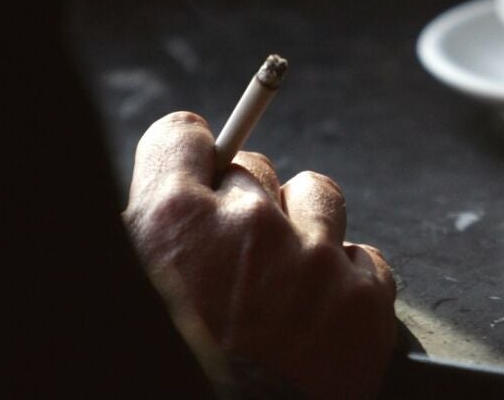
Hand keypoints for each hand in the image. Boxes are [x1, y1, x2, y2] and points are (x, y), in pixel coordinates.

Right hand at [123, 111, 396, 398]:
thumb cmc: (180, 368)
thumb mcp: (137, 291)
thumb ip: (152, 236)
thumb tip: (177, 188)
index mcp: (174, 220)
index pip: (183, 136)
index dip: (189, 155)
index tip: (199, 169)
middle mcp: (249, 225)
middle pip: (253, 171)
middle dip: (245, 206)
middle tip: (238, 259)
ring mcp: (314, 258)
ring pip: (317, 194)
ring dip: (304, 225)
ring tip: (287, 281)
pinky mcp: (366, 295)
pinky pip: (363, 256)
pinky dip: (346, 281)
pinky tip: (322, 318)